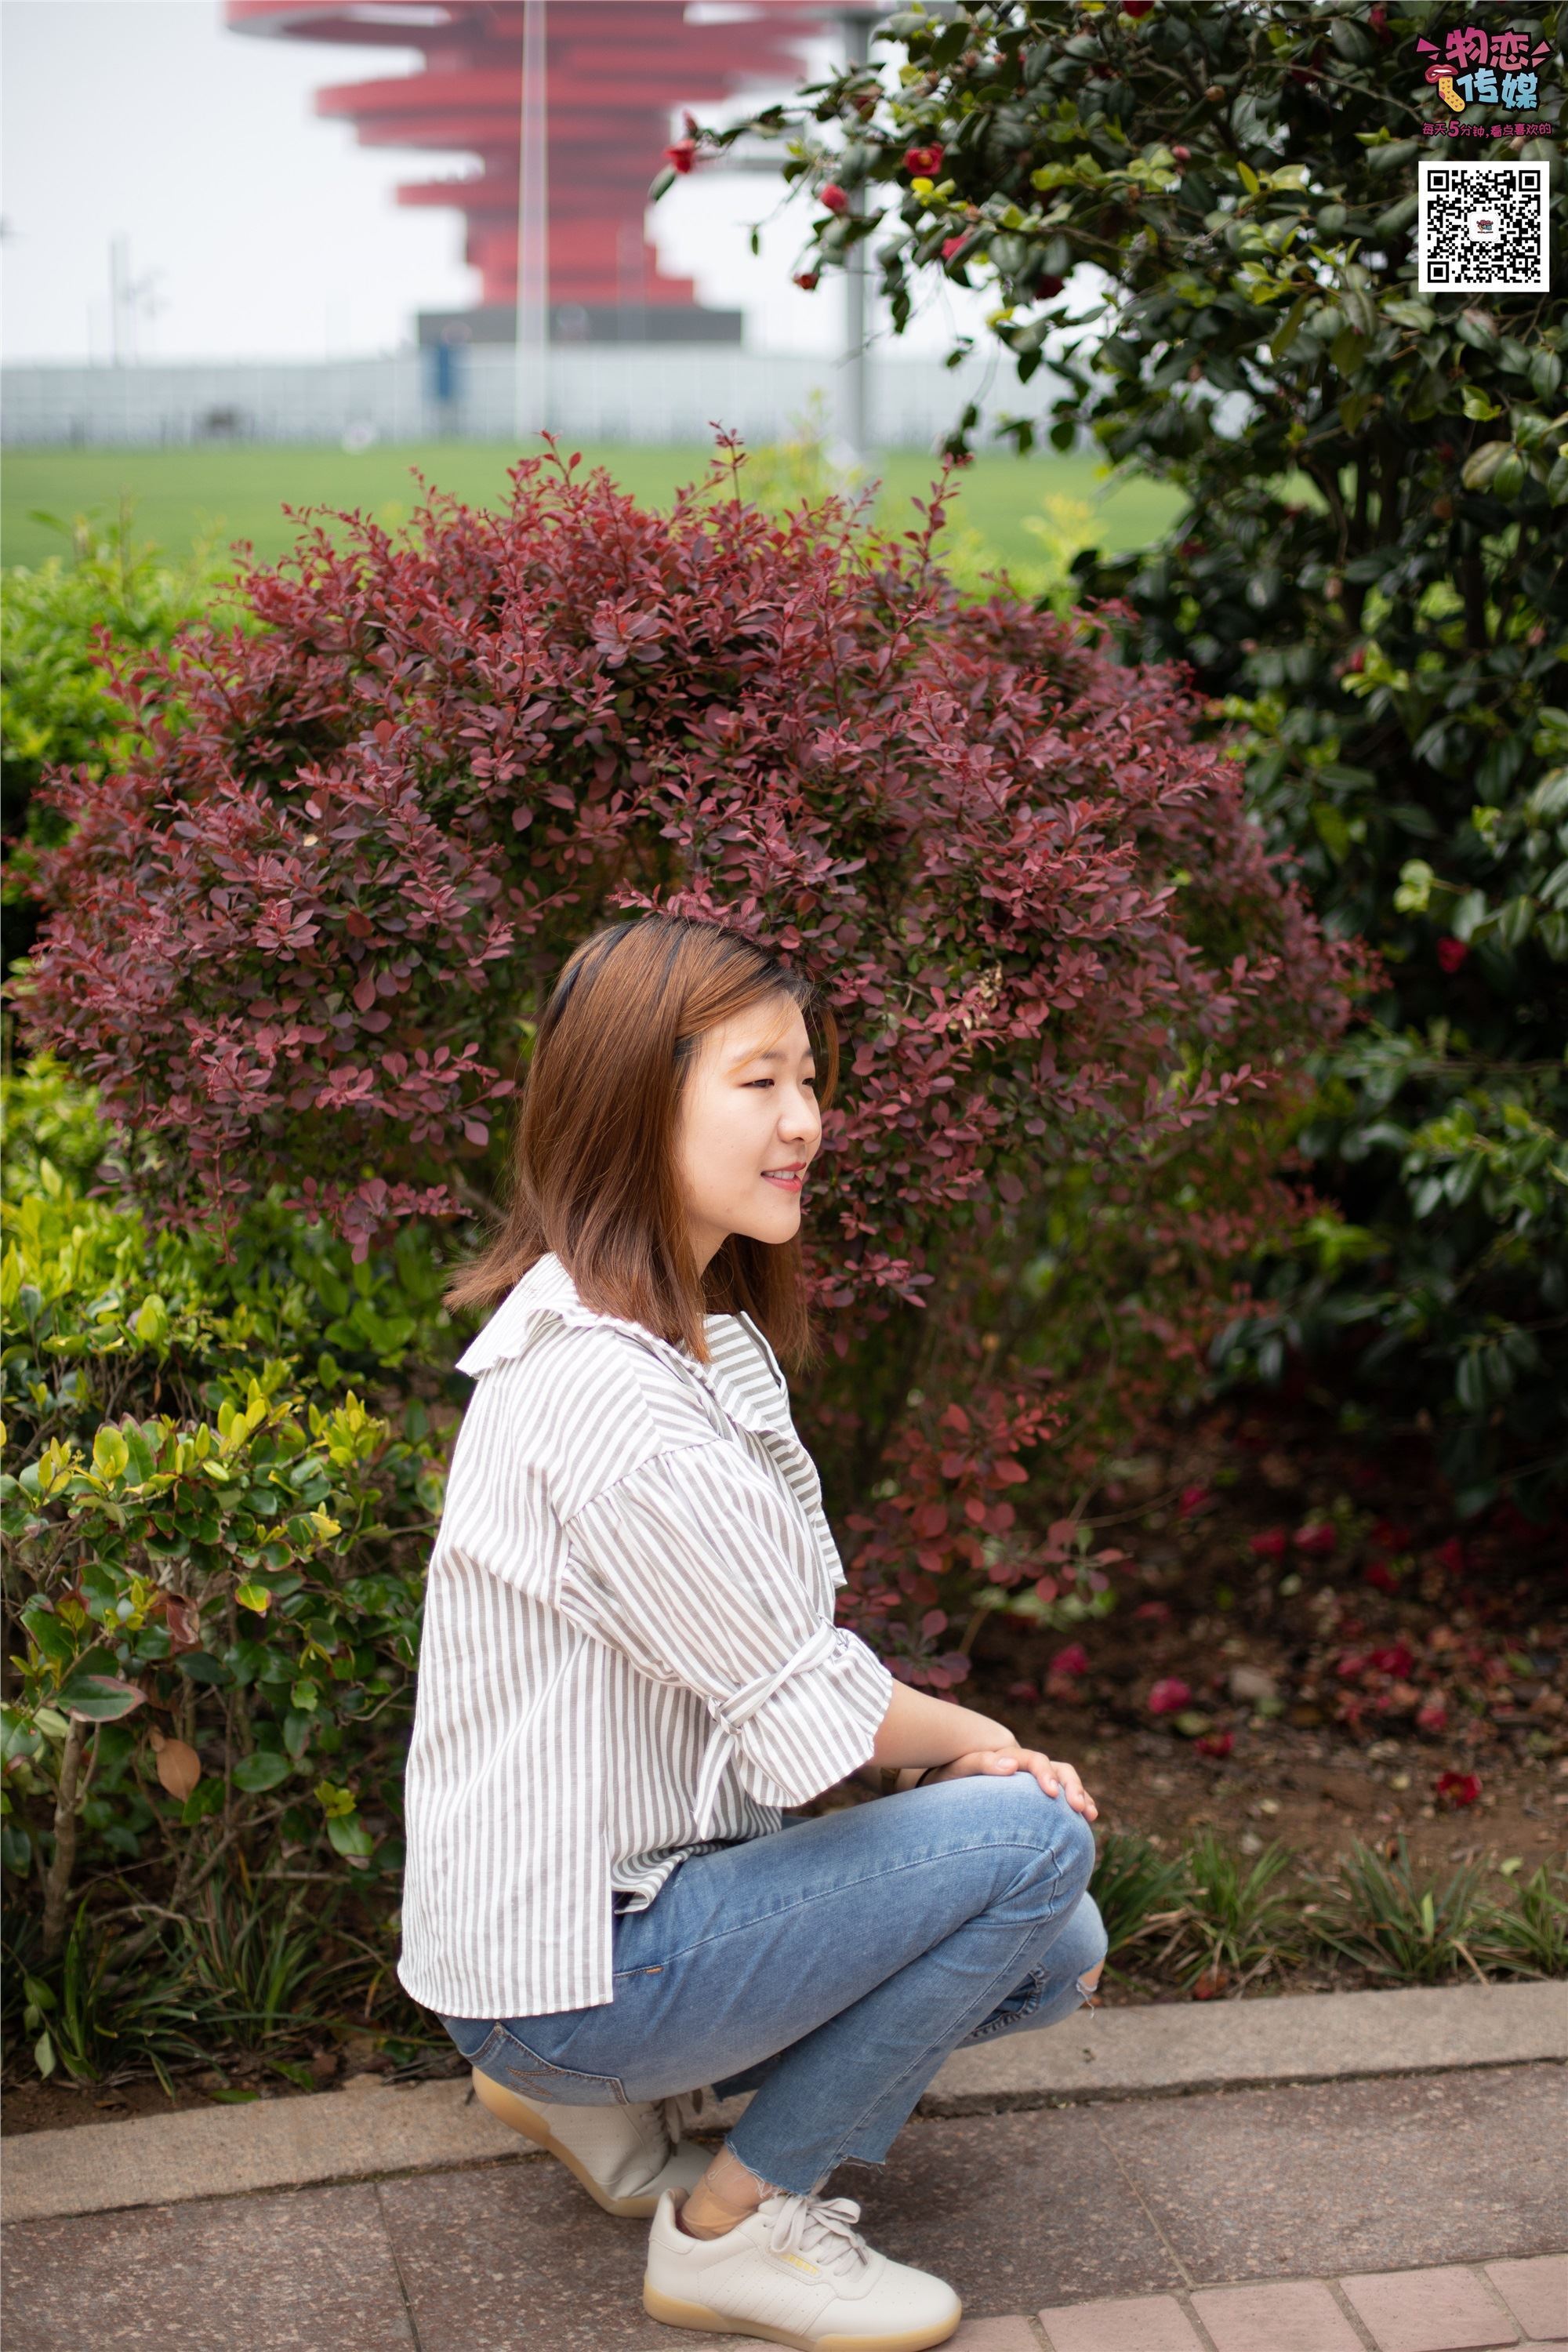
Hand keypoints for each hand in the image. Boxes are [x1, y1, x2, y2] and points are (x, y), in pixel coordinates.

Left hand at [923, 1746, 1096, 1819]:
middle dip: (1071, 1786)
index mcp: (1010, 1757)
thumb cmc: (951, 1778)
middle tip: (1078, 1807)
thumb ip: (981, 1763)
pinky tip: (1088, 1820)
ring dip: (1080, 1795)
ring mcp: (1034, 1782)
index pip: (1035, 1760)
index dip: (1046, 1774)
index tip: (1052, 1793)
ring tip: (1090, 1814)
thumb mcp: (959, 1768)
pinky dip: (1079, 1804)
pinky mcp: (1038, 1798)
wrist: (948, 1787)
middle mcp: (1027, 1767)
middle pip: (1058, 1768)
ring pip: (1066, 1782)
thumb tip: (1011, 1765)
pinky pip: (1064, 1798)